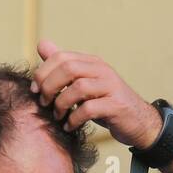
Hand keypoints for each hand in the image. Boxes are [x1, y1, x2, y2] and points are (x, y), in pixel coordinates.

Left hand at [30, 39, 162, 147]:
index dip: (43, 72)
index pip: (62, 57)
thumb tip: (42, 46)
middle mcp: (102, 70)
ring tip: (58, 116)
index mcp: (92, 62)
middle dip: (50, 86)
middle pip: (68, 68)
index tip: (35, 90)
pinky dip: (74, 119)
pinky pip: (89, 109)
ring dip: (61, 104)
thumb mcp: (83, 83)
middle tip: (44, 102)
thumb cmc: (106, 104)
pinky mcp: (115, 106)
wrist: (137, 122)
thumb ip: (64, 66)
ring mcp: (110, 87)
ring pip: (78, 88)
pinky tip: (69, 126)